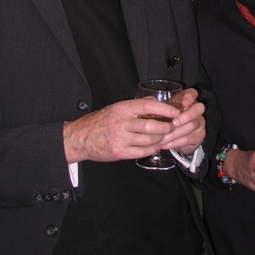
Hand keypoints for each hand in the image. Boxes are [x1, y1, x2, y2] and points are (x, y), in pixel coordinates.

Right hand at [63, 97, 182, 163]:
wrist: (80, 138)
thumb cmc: (99, 121)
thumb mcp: (115, 107)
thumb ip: (134, 105)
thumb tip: (154, 101)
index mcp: (122, 108)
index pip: (148, 106)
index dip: (164, 109)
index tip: (174, 112)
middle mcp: (122, 123)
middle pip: (151, 125)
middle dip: (166, 127)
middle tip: (172, 126)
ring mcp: (121, 139)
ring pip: (149, 140)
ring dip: (161, 139)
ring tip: (165, 136)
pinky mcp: (120, 152)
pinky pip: (142, 152)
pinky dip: (153, 149)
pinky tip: (156, 146)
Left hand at [159, 87, 205, 155]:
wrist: (177, 136)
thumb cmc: (169, 118)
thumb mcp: (165, 110)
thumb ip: (161, 105)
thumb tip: (148, 103)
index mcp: (188, 99)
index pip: (193, 93)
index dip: (190, 97)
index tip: (183, 104)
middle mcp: (197, 109)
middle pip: (198, 109)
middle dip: (185, 116)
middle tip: (173, 123)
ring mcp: (200, 122)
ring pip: (192, 125)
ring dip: (176, 132)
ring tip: (163, 137)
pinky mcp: (199, 136)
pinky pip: (188, 138)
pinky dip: (174, 142)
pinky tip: (164, 144)